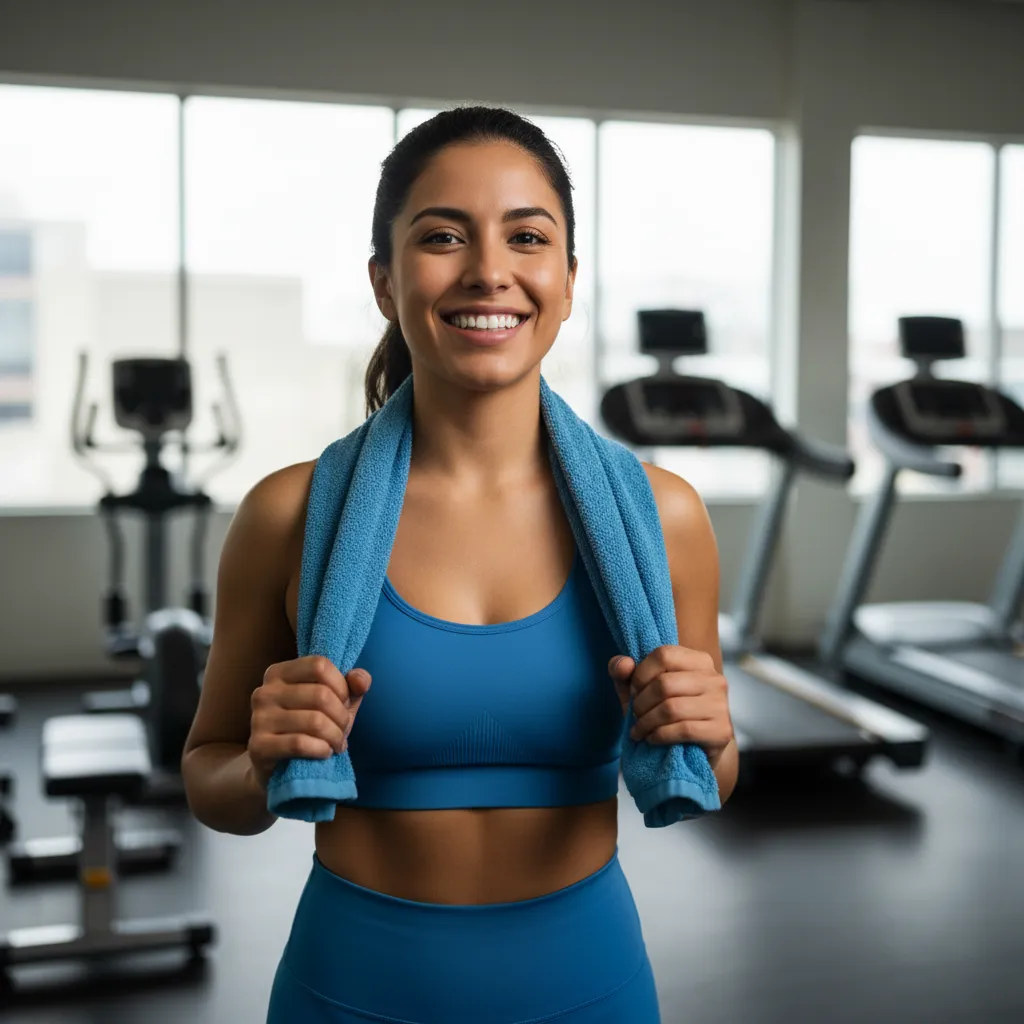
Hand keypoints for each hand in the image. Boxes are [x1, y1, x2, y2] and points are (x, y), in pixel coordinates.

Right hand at [247, 655, 371, 791]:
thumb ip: (352, 686)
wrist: (278, 769)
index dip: (341, 685)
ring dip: (335, 736)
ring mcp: (258, 719)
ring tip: (336, 743)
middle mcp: (264, 692)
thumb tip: (361, 680)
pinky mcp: (258, 746)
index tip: (344, 703)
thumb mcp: (334, 703)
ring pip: (314, 721)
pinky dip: (321, 749)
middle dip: (342, 717)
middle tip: (343, 730)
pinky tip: (324, 753)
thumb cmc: (310, 729)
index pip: (319, 665)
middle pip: (321, 695)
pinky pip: (300, 743)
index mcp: (279, 673)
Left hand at [608, 645, 732, 766]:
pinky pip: (683, 729)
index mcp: (699, 660)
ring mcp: (721, 705)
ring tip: (639, 730)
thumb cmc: (665, 714)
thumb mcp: (640, 690)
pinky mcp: (721, 731)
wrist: (696, 751)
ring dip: (647, 722)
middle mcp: (714, 678)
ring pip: (672, 708)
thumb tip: (624, 664)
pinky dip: (660, 736)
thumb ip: (624, 672)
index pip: (663, 654)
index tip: (634, 691)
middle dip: (641, 702)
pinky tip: (652, 739)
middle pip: (664, 684)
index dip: (641, 674)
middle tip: (635, 715)